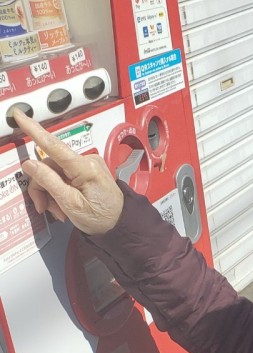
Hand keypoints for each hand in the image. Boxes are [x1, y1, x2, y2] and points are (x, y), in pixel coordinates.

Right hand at [13, 108, 123, 234]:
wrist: (121, 225)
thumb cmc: (101, 218)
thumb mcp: (71, 205)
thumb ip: (49, 182)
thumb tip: (30, 164)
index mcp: (84, 168)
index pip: (53, 146)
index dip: (34, 130)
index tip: (20, 116)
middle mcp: (87, 161)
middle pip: (49, 166)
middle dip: (43, 188)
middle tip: (45, 208)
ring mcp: (88, 165)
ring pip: (55, 173)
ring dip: (52, 193)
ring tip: (60, 212)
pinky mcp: (88, 171)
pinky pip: (64, 176)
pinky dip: (60, 191)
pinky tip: (65, 205)